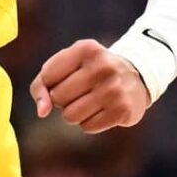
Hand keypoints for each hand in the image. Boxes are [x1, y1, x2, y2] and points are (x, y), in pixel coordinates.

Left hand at [29, 38, 150, 133]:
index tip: (63, 79)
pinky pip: (87, 127)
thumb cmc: (90, 71)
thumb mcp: (67, 64)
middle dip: (63, 100)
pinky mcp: (122, 110)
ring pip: (71, 116)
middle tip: (80, 91)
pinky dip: (89, 123)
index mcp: (85, 48)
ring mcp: (114, 89)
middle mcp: (102, 66)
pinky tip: (102, 110)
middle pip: (58, 98)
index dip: (49, 84)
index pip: (47, 76)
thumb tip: (42, 112)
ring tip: (89, 101)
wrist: (135, 77)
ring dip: (74, 113)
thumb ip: (43, 84)